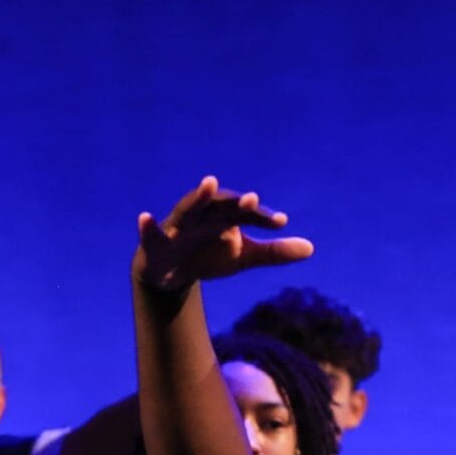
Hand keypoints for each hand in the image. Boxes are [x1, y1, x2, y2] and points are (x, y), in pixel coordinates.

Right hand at [136, 177, 315, 290]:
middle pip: (220, 205)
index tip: (281, 222)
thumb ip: (274, 253)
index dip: (262, 218)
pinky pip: (150, 233)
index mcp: (224, 218)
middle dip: (235, 203)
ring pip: (188, 208)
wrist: (171, 271)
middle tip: (253, 199)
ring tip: (210, 182)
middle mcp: (203, 216)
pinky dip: (147, 226)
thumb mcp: (243, 257)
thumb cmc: (209, 255)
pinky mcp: (156, 241)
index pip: (247, 214)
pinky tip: (144, 217)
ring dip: (199, 196)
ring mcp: (178, 226)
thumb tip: (311, 248)